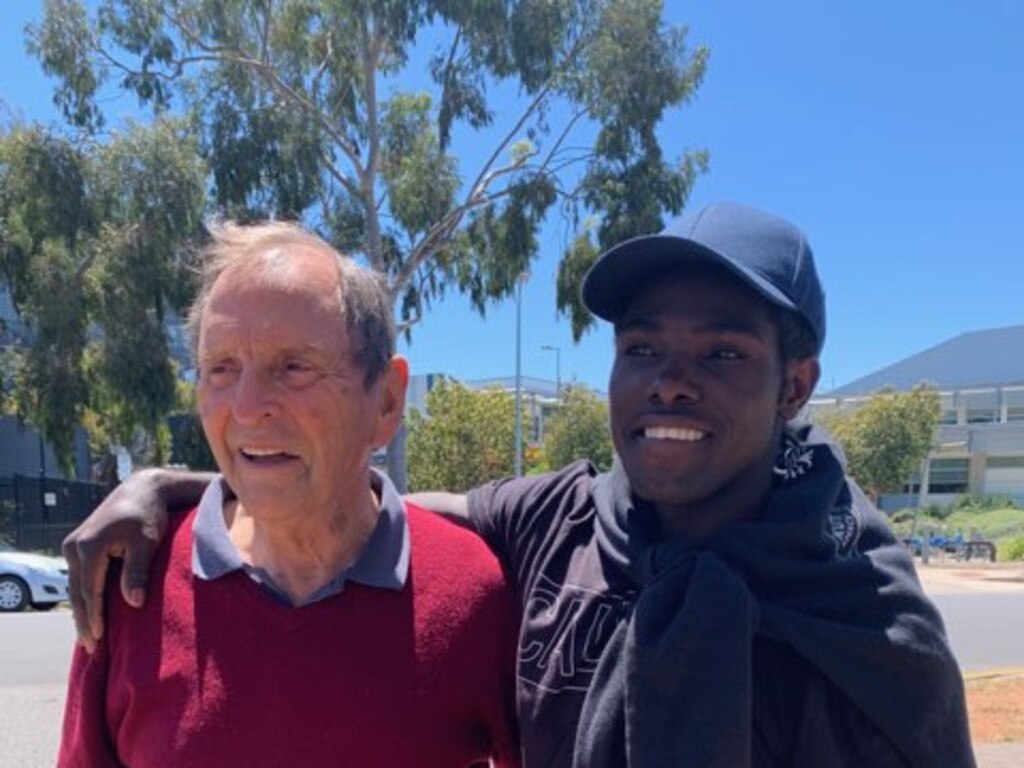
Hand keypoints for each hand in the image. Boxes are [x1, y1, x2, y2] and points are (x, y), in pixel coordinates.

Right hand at [62, 468, 170, 652]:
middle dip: (84, 621)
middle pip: (78, 592)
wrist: (141, 491)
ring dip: (81, 612)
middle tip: (91, 649)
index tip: (100, 639)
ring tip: (89, 638)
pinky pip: (79, 577)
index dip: (95, 617)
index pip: (90, 591)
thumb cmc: (148, 516)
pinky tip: (88, 614)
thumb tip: (133, 603)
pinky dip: (83, 596)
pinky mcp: (77, 545)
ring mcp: (73, 545)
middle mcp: (75, 546)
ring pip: (75, 587)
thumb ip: (136, 571)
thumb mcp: (147, 542)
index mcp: (90, 546)